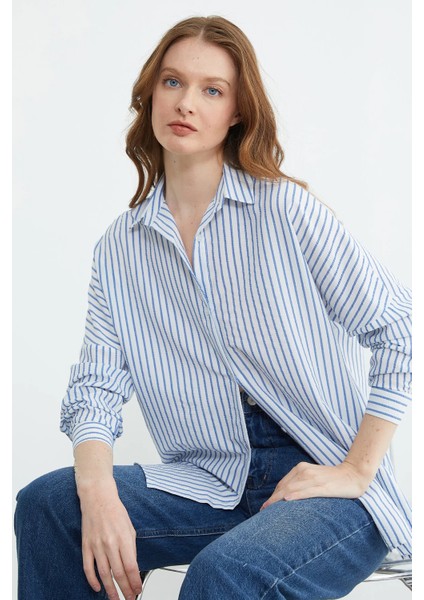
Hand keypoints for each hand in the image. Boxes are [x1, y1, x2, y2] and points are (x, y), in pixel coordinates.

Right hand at [79, 479, 141, 599]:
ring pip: (104, 574)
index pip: (131, 567)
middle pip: (118, 573)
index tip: (138, 590)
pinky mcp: (86, 546)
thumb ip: (131, 548)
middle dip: (125, 589)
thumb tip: (132, 567)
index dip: (135, 582)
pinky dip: (92, 580)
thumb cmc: (115, 510)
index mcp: (124, 538)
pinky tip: (98, 588)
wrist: (97, 498)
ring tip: (116, 599)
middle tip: (129, 598)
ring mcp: (96, 545)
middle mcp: (110, 543)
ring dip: (111, 589)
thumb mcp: (130, 527)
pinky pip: (88, 568)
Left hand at [260, 461, 370, 509]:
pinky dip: (296, 495)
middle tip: (263, 511)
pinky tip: (287, 500)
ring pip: (292, 489)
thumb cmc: (333, 478)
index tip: (266, 506)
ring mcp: (314, 478)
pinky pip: (307, 491)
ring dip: (279, 499)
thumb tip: (287, 497)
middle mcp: (305, 471)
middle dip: (273, 499)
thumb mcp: (313, 477)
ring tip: (269, 510)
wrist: (354, 474)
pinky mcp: (324, 486)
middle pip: (284, 487)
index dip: (273, 495)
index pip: (283, 484)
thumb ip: (301, 484)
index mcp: (301, 468)